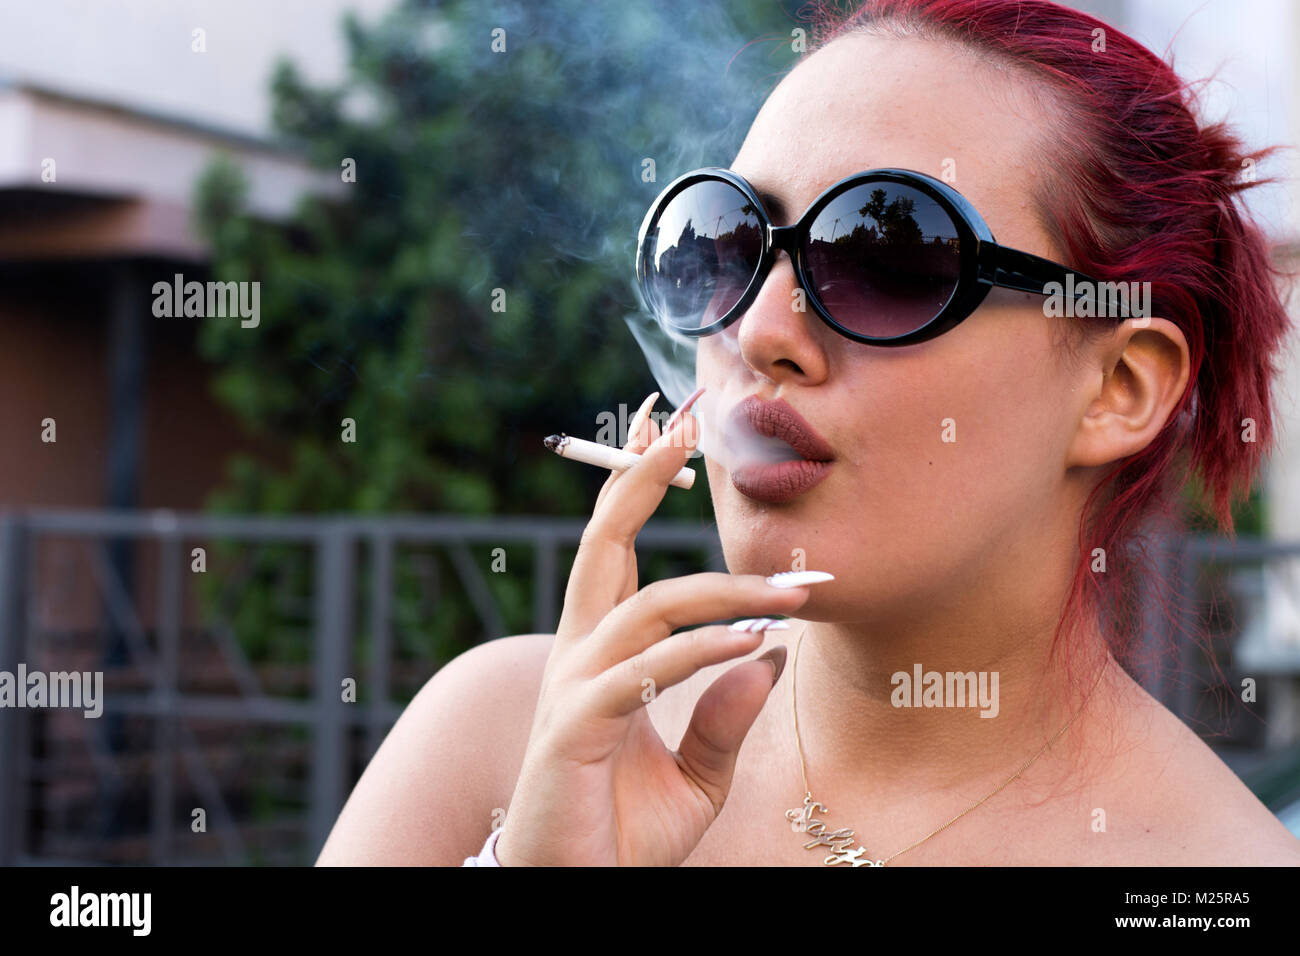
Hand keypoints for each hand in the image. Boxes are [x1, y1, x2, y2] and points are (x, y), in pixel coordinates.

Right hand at [493, 387, 826, 865]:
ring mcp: (573, 688)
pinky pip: (647, 673)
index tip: (666, 430)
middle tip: (679, 423)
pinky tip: (754, 642)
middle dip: (640, 479)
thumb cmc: (625, 832)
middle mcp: (580, 656)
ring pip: (648, 607)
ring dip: (724, 591)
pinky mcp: (575, 729)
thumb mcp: (697, 774)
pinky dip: (702, 652)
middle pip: (605, 546)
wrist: (578, 891)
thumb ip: (726, 714)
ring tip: (792, 591)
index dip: (637, 488)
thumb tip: (771, 654)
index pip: (616, 553)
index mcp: (602, 654)